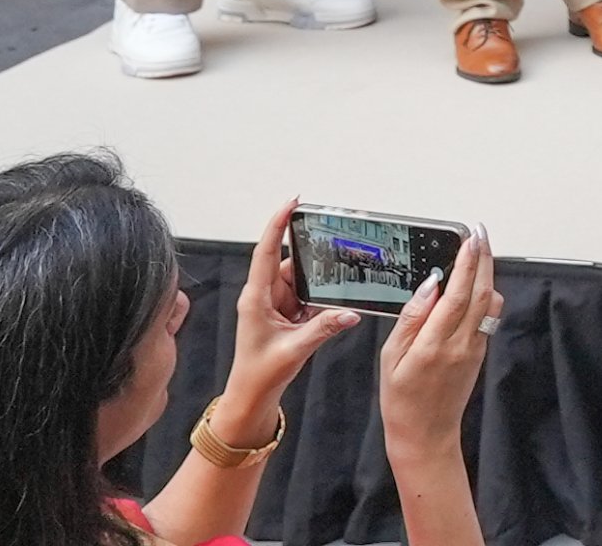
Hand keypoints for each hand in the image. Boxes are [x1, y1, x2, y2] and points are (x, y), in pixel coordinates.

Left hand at [217, 199, 360, 435]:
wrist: (251, 398)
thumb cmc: (259, 375)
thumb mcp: (294, 349)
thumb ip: (324, 328)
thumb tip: (349, 312)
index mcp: (256, 299)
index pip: (266, 252)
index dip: (278, 225)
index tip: (292, 203)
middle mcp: (263, 297)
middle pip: (290, 263)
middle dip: (311, 253)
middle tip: (333, 238)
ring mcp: (274, 305)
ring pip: (301, 280)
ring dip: (317, 280)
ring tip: (335, 277)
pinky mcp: (285, 315)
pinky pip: (306, 296)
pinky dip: (319, 296)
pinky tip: (330, 301)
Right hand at [376, 229, 502, 468]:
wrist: (426, 434)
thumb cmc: (401, 400)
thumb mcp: (390, 358)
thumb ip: (412, 318)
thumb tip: (429, 285)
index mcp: (434, 345)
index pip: (457, 294)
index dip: (467, 262)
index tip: (469, 238)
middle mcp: (461, 344)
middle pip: (481, 291)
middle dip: (483, 258)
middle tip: (479, 233)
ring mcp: (475, 348)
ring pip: (490, 302)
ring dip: (487, 274)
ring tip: (476, 252)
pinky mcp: (481, 352)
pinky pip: (488, 316)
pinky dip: (485, 293)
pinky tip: (474, 284)